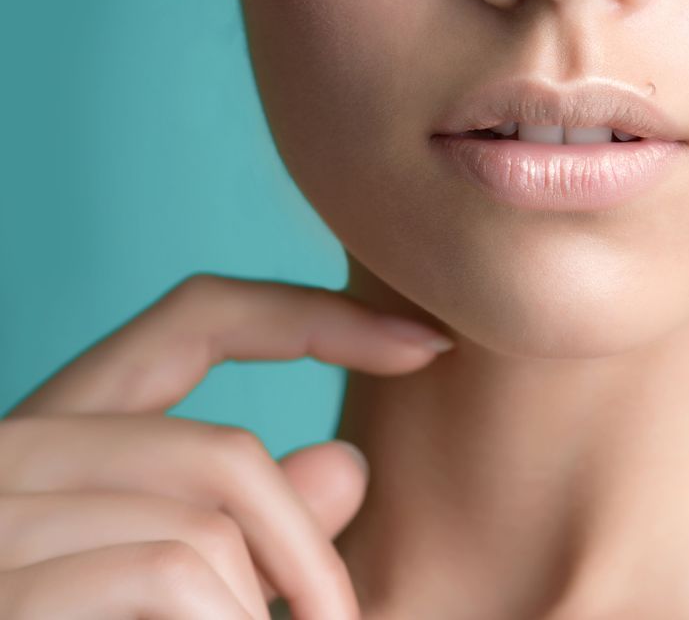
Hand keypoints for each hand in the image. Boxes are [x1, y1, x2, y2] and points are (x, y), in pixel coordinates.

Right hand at [0, 273, 454, 618]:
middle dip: (307, 553)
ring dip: (256, 615)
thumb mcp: (168, 588)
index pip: (195, 318)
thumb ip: (245, 528)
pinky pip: (171, 574)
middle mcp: (9, 452)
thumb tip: (346, 464)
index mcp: (57, 433)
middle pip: (222, 453)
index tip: (429, 342)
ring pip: (203, 532)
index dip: (315, 316)